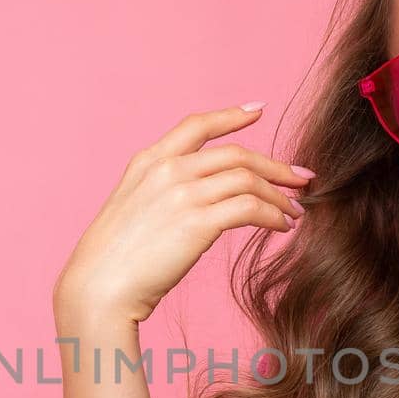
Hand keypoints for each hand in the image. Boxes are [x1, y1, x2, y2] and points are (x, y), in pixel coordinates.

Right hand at [52, 102, 313, 325]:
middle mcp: (167, 170)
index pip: (197, 125)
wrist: (98, 287)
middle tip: (301, 178)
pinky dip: (273, 215)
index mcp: (148, 162)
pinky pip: (250, 209)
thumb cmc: (112, 262)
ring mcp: (182, 193)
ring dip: (278, 195)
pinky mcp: (197, 222)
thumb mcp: (131, 210)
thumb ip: (160, 195)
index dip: (231, 115)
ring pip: (248, 180)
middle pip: (236, 154)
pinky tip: (282, 227)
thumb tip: (197, 205)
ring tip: (294, 212)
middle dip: (275, 166)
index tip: (257, 110)